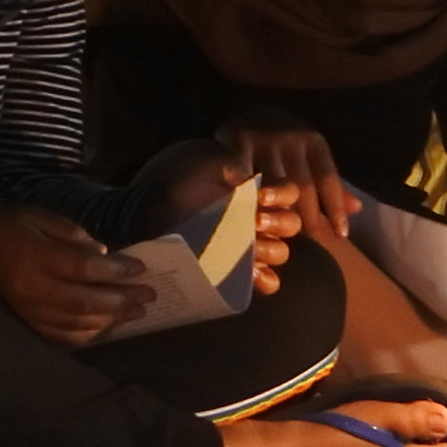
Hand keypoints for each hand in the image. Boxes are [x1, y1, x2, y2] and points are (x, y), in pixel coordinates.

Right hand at [0, 205, 152, 346]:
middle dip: (122, 301)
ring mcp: (27, 311)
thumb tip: (103, 256)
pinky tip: (106, 327)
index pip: (84, 269)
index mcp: (35, 257)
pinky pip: (60, 336)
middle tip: (149, 296)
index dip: (116, 271)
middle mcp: (32, 289)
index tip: (141, 269)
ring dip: (111, 321)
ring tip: (136, 313)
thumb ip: (72, 234)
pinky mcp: (24, 322)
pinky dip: (87, 335)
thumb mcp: (38, 216)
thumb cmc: (5, 226)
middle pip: (86, 302)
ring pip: (76, 324)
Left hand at [163, 150, 302, 299]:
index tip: (262, 195)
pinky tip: (253, 273)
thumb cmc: (184, 187)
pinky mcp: (240, 272)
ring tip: (251, 248)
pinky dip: (265, 279)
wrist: (156, 212)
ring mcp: (252, 248)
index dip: (282, 194)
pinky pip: (268, 281)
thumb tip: (242, 174)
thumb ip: (226, 166)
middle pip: (290, 224)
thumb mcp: (204, 169)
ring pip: (280, 252)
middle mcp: (262, 222)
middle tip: (256, 221)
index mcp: (260, 196)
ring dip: (271, 249)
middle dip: (278, 222)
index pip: (289, 193)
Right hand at [220, 123, 353, 259]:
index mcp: (315, 144)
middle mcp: (293, 141)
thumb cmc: (288, 143)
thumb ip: (331, 184)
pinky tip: (243, 206)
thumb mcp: (312, 156)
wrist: (252, 110)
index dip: (336, 208)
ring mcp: (266, 140)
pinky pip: (242, 167)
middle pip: (303, 185)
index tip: (341, 235)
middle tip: (308, 246)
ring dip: (274, 209)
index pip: (329, 180)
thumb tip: (357, 209)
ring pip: (273, 180)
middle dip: (307, 216)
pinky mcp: (241, 141)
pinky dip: (243, 186)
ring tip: (276, 236)